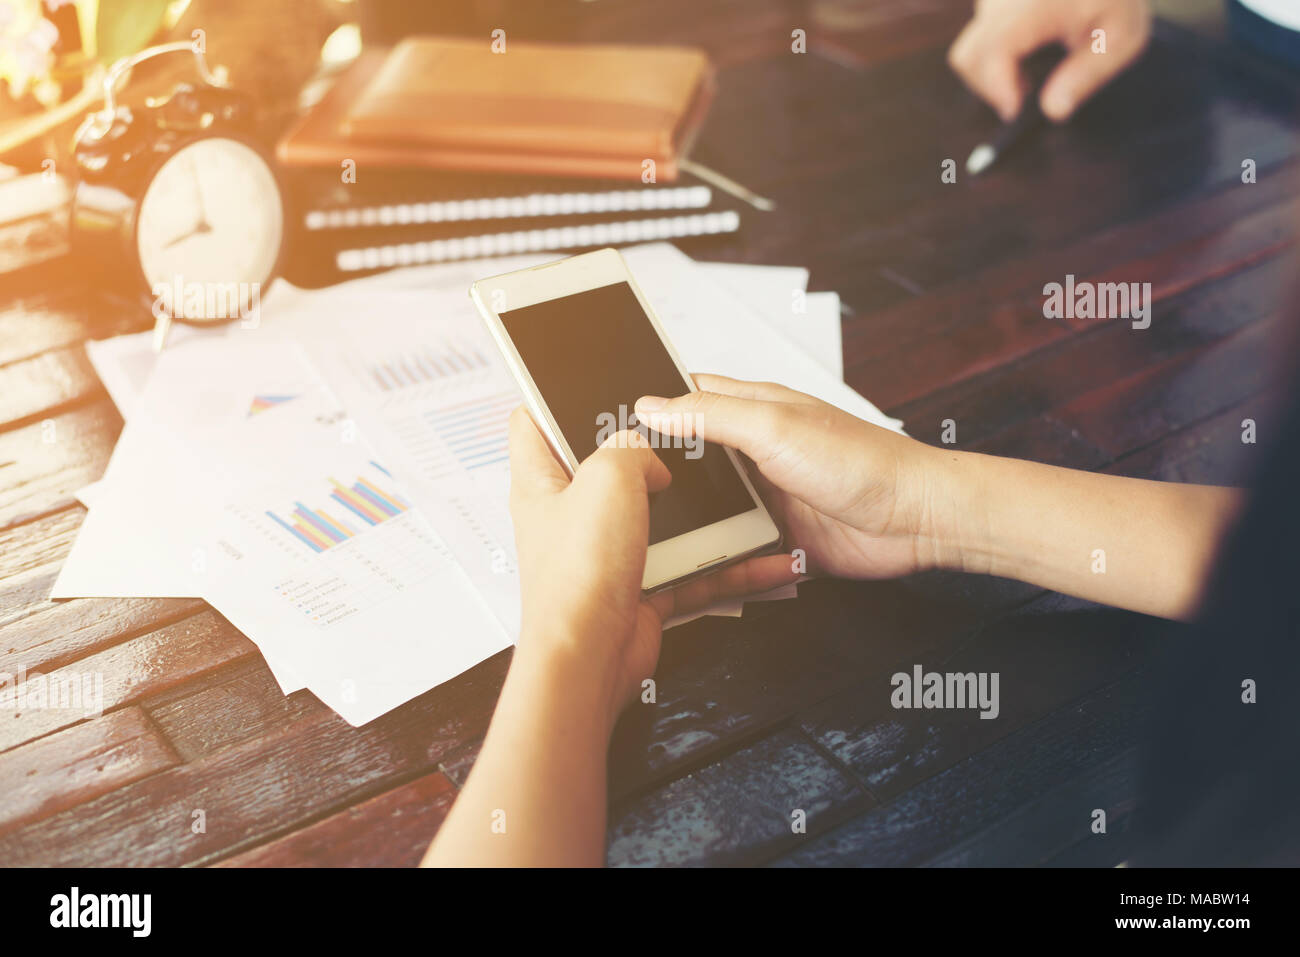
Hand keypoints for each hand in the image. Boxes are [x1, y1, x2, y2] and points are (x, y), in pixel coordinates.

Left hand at [506, 406, 798, 730]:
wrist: (592, 659)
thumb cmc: (578, 576)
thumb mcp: (608, 479)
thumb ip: (630, 449)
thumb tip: (646, 458)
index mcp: (542, 482)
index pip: (533, 424)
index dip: (552, 397)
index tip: (584, 382)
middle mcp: (570, 517)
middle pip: (609, 469)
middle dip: (649, 454)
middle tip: (682, 436)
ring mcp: (605, 554)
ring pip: (660, 521)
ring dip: (702, 515)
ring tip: (739, 497)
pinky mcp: (637, 588)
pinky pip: (689, 569)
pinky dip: (725, 568)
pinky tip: (761, 562)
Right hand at [635, 375, 954, 581]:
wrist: (916, 520)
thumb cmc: (862, 462)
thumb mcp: (774, 428)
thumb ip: (710, 416)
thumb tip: (651, 406)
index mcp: (752, 410)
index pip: (687, 395)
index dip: (649, 404)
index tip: (606, 419)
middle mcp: (755, 451)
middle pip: (689, 458)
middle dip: (656, 472)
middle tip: (614, 489)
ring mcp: (765, 496)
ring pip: (706, 508)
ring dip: (687, 520)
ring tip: (643, 533)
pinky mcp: (777, 538)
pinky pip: (733, 550)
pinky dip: (718, 558)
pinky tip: (695, 566)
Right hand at [948, 0, 1151, 121]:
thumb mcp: (1122, 36)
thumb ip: (1088, 74)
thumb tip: (1054, 112)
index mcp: (1032, 6)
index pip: (994, 51)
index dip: (998, 89)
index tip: (1016, 111)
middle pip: (969, 57)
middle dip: (991, 87)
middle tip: (1025, 95)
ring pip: (971, 50)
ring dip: (993, 73)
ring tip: (1029, 75)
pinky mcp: (991, 2)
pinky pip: (979, 38)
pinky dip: (995, 57)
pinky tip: (1028, 53)